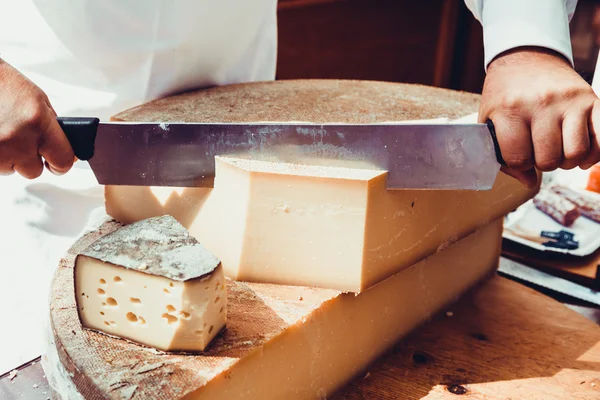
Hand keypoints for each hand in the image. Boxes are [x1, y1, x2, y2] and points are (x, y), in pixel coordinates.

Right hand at [0, 59, 73, 178]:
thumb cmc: (6, 86)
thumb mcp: (39, 101)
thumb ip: (54, 129)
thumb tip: (70, 155)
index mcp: (38, 122)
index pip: (63, 161)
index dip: (61, 165)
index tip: (57, 163)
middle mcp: (17, 138)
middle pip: (34, 171)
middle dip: (31, 160)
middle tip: (24, 142)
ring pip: (12, 170)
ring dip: (10, 158)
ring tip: (4, 133)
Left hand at [479, 47, 599, 187]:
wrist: (526, 57)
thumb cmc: (505, 94)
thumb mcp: (491, 119)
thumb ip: (503, 153)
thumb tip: (529, 182)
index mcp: (510, 110)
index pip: (519, 158)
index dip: (519, 164)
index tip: (519, 154)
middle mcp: (541, 104)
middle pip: (549, 159)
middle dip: (543, 163)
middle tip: (539, 152)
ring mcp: (570, 101)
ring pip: (576, 153)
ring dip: (567, 161)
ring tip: (558, 151)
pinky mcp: (592, 98)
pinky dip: (594, 154)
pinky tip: (582, 153)